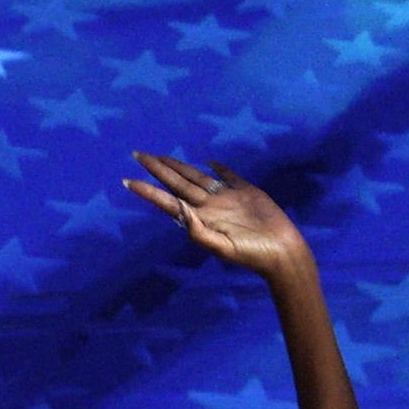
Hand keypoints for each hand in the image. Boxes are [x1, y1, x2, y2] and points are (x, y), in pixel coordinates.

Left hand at [122, 152, 312, 279]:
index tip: (127, 180)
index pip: (167, 200)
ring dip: (179, 166)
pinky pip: (228, 176)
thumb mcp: (221, 247)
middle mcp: (208, 207)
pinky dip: (219, 168)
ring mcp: (226, 198)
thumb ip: (198, 231)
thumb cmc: (250, 254)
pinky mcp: (245, 191)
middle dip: (158, 169)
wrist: (281, 251)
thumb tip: (179, 210)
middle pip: (177, 183)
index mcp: (199, 219)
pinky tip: (209, 161)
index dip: (147, 191)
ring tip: (162, 156)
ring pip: (197, 177)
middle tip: (138, 154)